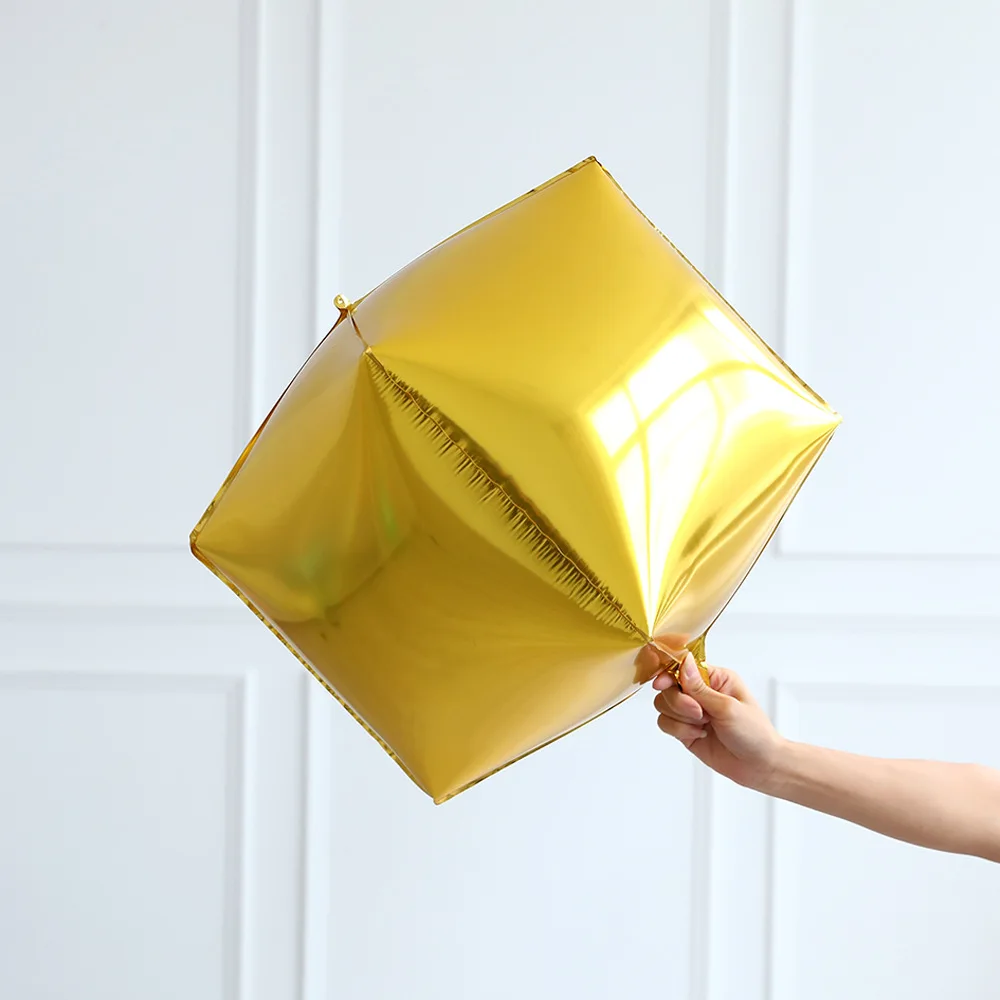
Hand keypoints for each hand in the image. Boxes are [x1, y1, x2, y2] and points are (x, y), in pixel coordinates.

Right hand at [638, 646, 785, 789]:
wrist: (759, 766)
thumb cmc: (754, 733)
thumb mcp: (728, 707)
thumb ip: (699, 687)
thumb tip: (683, 662)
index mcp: (716, 678)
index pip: (683, 667)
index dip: (669, 675)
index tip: (661, 684)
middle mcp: (701, 692)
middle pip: (669, 687)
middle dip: (680, 703)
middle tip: (699, 714)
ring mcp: (692, 712)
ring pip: (663, 705)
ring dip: (680, 718)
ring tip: (703, 725)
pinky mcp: (685, 730)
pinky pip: (665, 723)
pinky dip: (678, 730)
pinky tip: (699, 734)